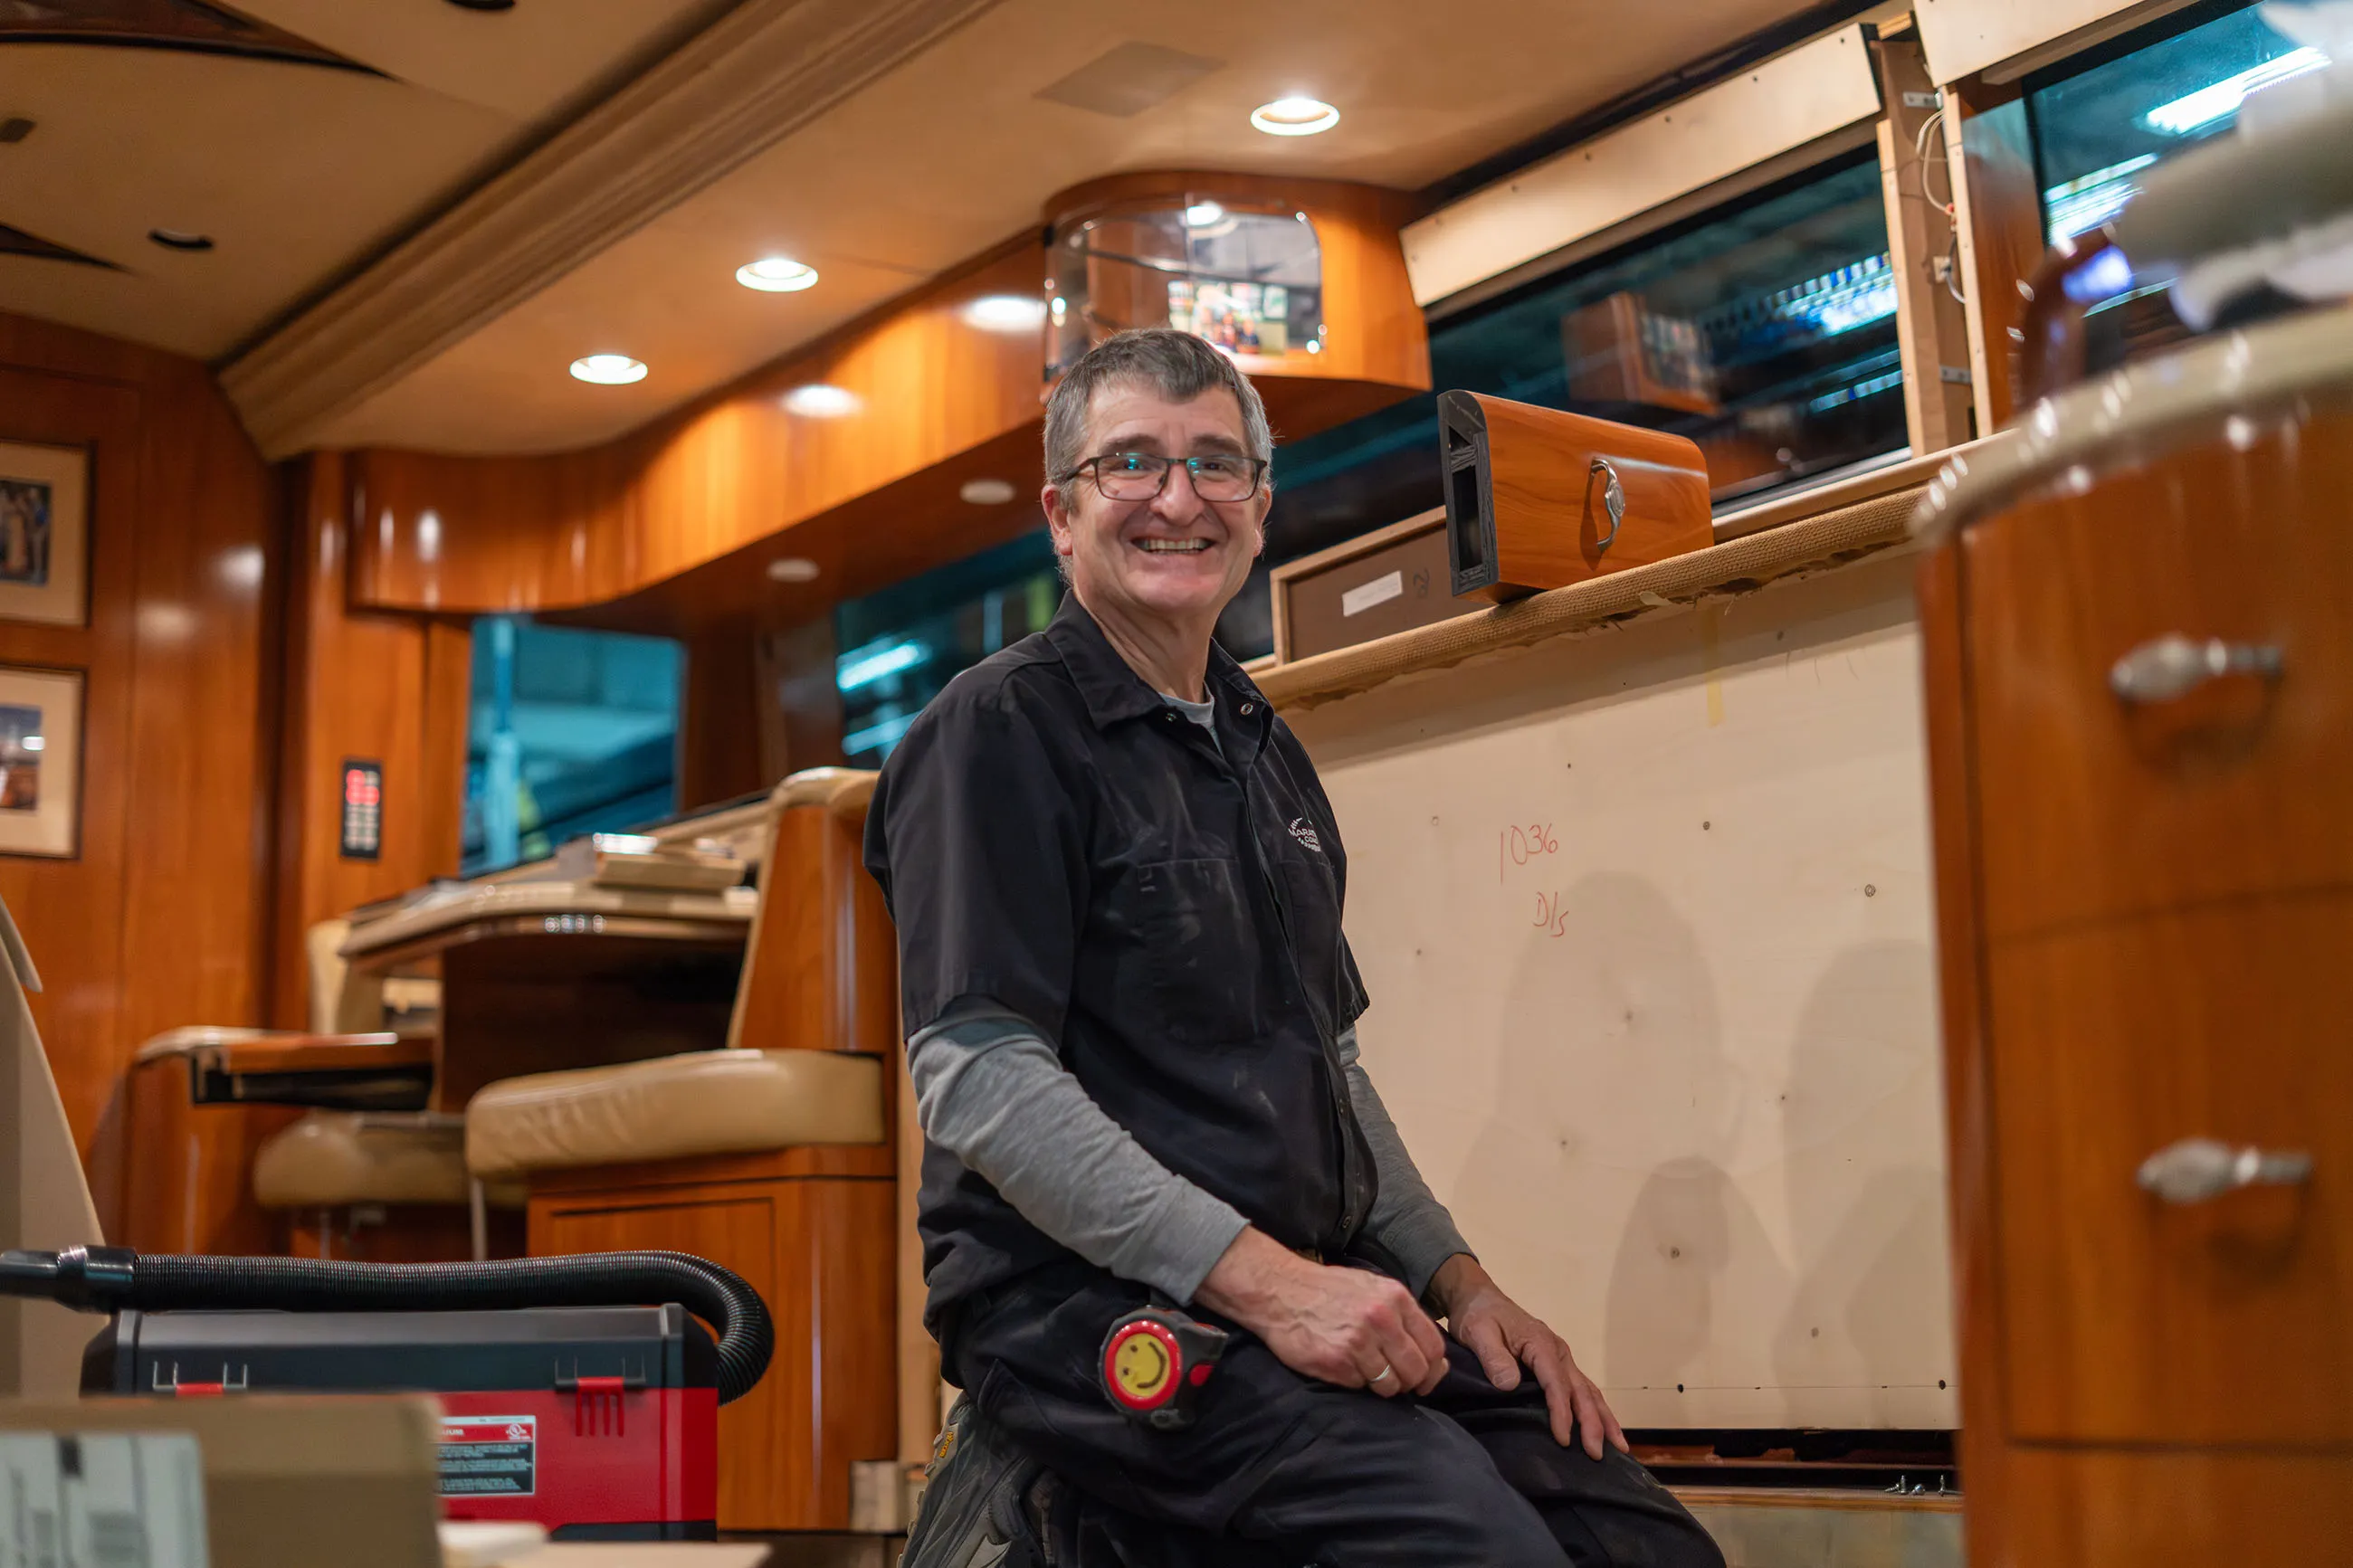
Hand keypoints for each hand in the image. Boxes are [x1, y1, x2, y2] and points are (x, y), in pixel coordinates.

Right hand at [1196, 1228, 1447, 1397]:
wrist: (1279, 1290)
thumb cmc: (1328, 1290)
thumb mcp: (1372, 1288)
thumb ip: (1403, 1316)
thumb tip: (1434, 1355)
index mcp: (1396, 1298)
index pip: (1434, 1346)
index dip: (1432, 1368)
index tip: (1423, 1377)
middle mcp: (1382, 1319)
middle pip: (1417, 1370)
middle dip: (1409, 1382)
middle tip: (1394, 1379)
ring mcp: (1359, 1342)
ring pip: (1391, 1385)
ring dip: (1381, 1385)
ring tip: (1364, 1370)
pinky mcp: (1336, 1362)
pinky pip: (1361, 1387)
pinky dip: (1354, 1382)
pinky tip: (1341, 1365)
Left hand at [1430, 1255, 1626, 1459]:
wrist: (1479, 1298)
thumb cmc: (1478, 1316)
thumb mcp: (1478, 1333)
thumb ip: (1493, 1358)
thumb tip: (1510, 1385)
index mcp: (1541, 1344)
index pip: (1557, 1384)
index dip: (1561, 1413)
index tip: (1563, 1440)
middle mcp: (1558, 1352)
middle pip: (1581, 1390)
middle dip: (1592, 1423)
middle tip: (1597, 1454)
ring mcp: (1561, 1358)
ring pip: (1588, 1391)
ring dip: (1603, 1419)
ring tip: (1618, 1447)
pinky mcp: (1557, 1365)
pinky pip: (1582, 1389)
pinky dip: (1595, 1410)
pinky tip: (1603, 1428)